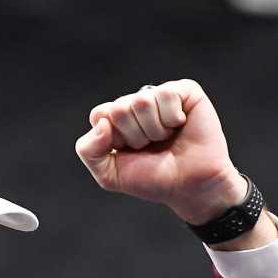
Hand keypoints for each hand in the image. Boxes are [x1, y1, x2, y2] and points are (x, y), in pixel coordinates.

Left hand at [75, 79, 247, 224]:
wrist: (188, 186)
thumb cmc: (151, 179)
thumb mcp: (109, 174)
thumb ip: (89, 150)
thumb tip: (102, 122)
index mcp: (116, 121)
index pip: (99, 114)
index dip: (113, 138)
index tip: (129, 152)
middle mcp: (136, 104)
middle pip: (119, 108)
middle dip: (134, 136)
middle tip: (150, 146)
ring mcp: (159, 96)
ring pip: (142, 100)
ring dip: (154, 129)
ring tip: (166, 138)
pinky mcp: (184, 91)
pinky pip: (166, 94)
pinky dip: (172, 118)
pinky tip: (180, 125)